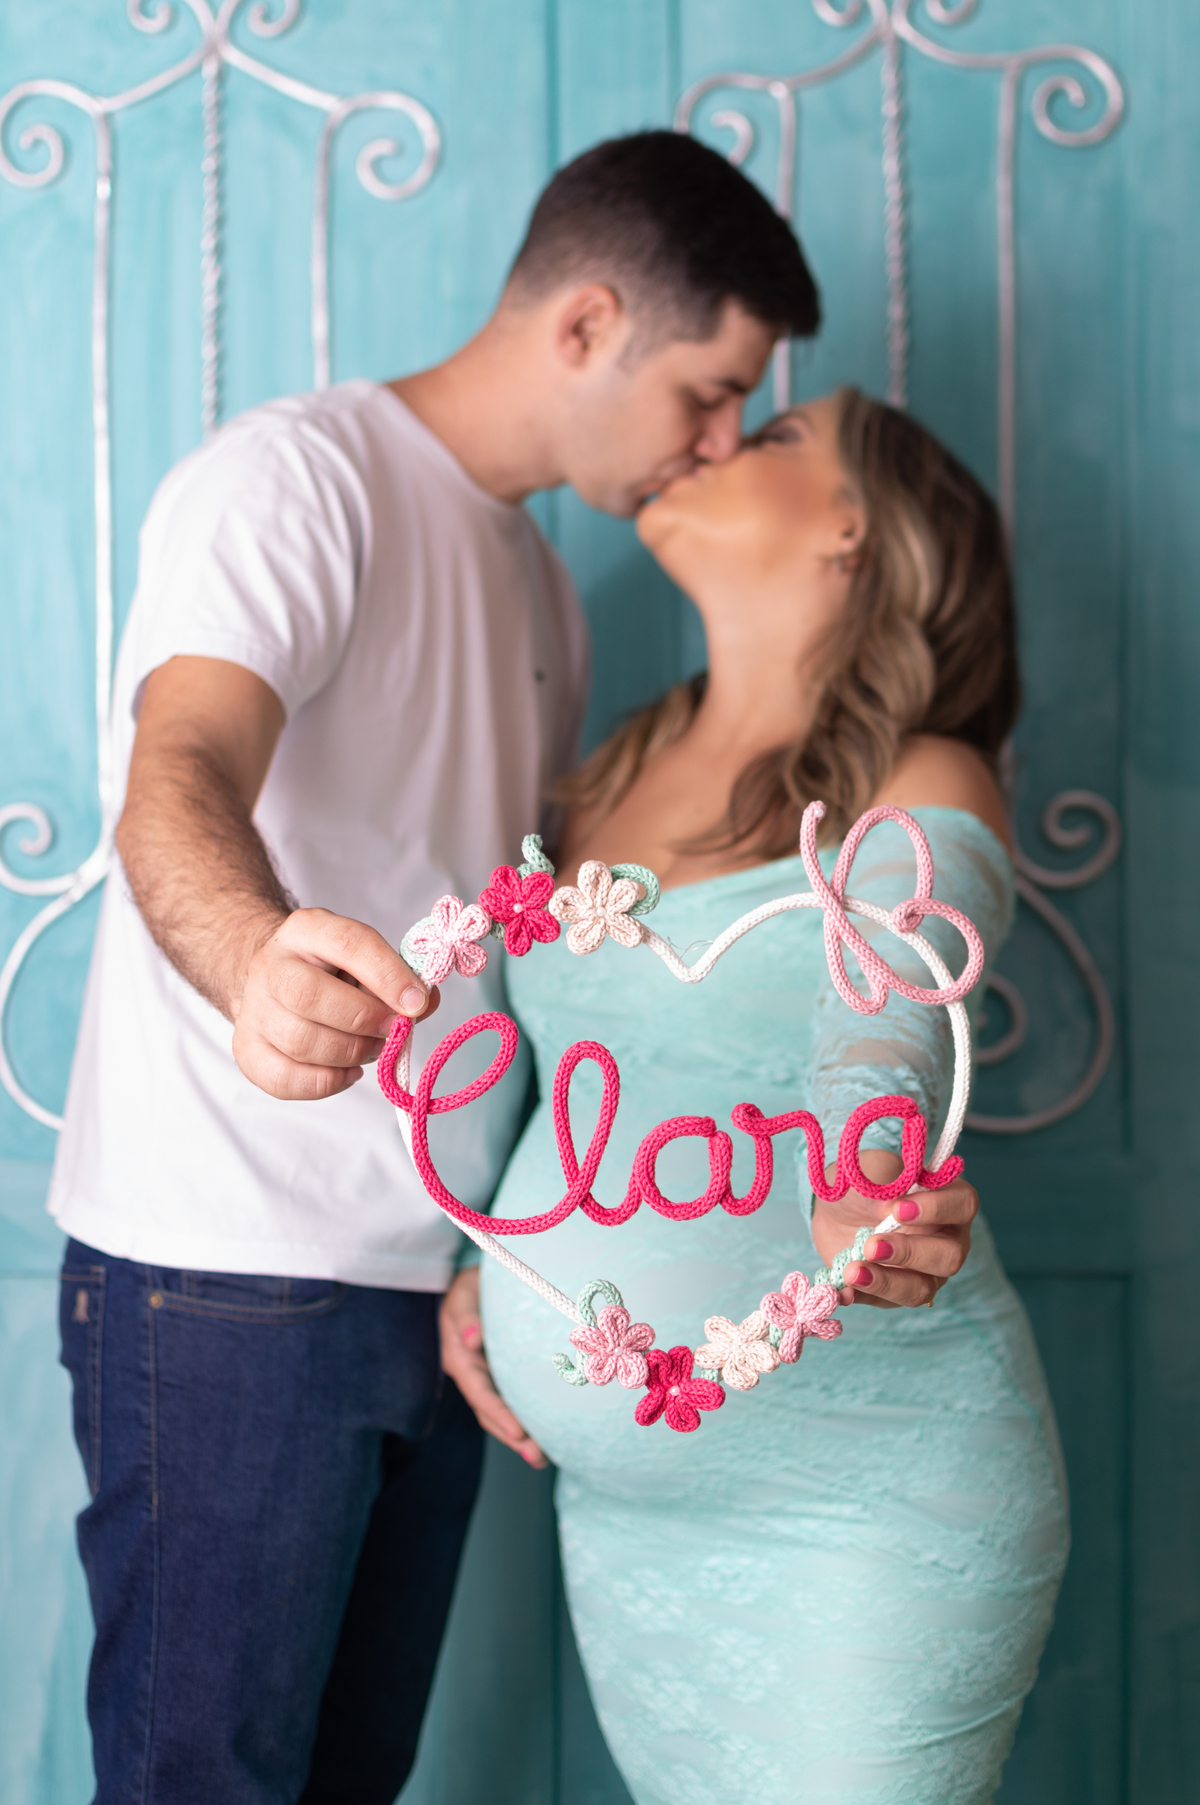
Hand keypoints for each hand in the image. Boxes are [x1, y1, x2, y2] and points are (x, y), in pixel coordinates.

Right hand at [231, 906, 437, 1099]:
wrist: (276, 979)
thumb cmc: (332, 971)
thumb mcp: (366, 959)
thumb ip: (399, 978)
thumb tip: (423, 1005)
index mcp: (307, 930)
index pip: (347, 943)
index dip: (387, 975)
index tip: (417, 1002)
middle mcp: (270, 965)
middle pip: (309, 997)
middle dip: (363, 1020)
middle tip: (393, 1030)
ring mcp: (253, 1008)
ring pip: (300, 1042)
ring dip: (350, 1054)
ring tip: (373, 1049)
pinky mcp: (247, 1048)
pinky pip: (284, 1079)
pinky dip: (326, 1083)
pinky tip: (348, 1072)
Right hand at [440, 1268, 547, 1467]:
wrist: (478, 1281)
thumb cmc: (470, 1286)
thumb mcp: (463, 1294)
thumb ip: (466, 1315)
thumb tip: (473, 1339)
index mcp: (460, 1359)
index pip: (480, 1393)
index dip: (499, 1415)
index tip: (519, 1432)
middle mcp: (473, 1374)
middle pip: (491, 1413)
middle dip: (513, 1438)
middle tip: (538, 1457)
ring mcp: (488, 1377)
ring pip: (503, 1412)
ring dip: (521, 1436)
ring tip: (544, 1456)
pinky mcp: (504, 1375)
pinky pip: (515, 1400)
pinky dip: (529, 1417)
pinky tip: (550, 1430)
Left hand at [811, 1150, 976, 1308]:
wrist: (837, 1209)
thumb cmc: (866, 1182)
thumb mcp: (871, 1169)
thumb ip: (882, 1183)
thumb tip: (884, 1210)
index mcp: (949, 1198)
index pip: (962, 1204)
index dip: (935, 1209)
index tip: (897, 1210)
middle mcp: (946, 1239)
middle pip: (949, 1257)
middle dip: (909, 1253)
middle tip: (871, 1245)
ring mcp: (926, 1270)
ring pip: (921, 1288)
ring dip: (886, 1282)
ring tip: (852, 1272)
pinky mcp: (897, 1290)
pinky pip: (887, 1302)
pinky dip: (863, 1296)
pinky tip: (843, 1290)